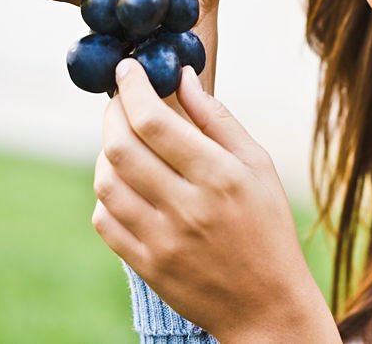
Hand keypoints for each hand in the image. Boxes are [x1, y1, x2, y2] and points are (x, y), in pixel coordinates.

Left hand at [92, 61, 340, 343]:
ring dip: (107, 152)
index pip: (155, 121)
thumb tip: (181, 77)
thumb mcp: (258, 166)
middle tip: (120, 100)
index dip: (132, 87)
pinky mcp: (146, 265)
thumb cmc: (267, 226)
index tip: (127, 68)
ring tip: (125, 142)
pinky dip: (106, 194)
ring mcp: (162, 240)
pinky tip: (126, 183)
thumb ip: (217, 119)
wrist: (266, 304)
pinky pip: (105, 220)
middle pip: (121, 147)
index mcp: (219, 176)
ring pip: (105, 182)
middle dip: (112, 112)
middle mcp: (187, 207)